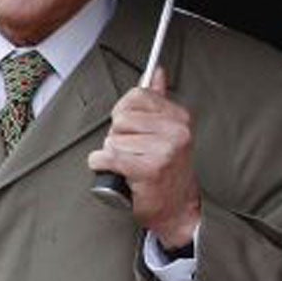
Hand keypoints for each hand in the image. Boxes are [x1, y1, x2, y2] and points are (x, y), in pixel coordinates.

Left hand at [87, 67, 200, 247]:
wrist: (178, 209)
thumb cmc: (166, 170)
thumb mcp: (166, 131)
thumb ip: (158, 100)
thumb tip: (156, 71)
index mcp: (179, 117)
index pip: (136, 96)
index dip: (124, 114)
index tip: (133, 131)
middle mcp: (176, 131)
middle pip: (121, 119)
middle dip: (118, 137)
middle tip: (133, 153)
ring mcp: (164, 150)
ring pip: (113, 140)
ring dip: (112, 155)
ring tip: (130, 166)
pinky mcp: (149, 170)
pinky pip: (108, 158)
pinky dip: (102, 165)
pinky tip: (117, 172)